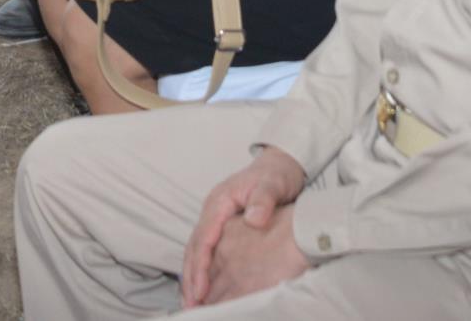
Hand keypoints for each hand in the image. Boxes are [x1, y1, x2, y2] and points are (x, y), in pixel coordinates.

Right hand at [180, 150, 308, 307]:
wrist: (280, 164)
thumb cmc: (276, 175)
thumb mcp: (273, 184)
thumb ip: (263, 200)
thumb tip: (252, 220)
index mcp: (219, 201)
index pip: (203, 239)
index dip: (200, 266)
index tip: (200, 290)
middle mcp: (212, 211)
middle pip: (194, 248)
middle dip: (190, 278)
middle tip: (190, 306)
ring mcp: (215, 219)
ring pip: (197, 252)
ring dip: (193, 277)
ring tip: (193, 304)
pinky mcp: (222, 226)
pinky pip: (207, 252)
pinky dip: (203, 271)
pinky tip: (205, 288)